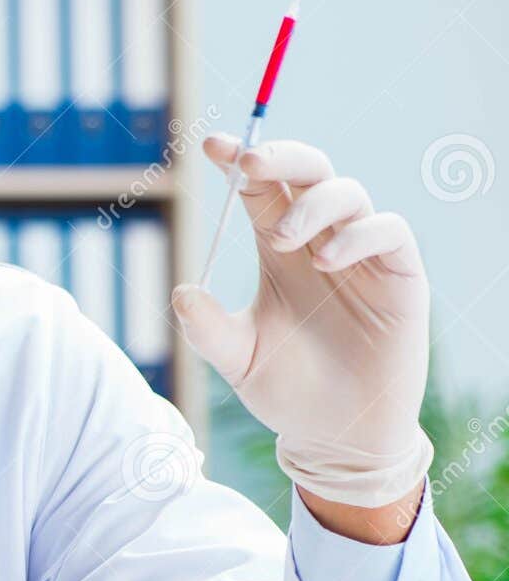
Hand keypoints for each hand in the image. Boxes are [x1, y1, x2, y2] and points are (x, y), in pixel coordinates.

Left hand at [171, 134, 433, 519]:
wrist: (335, 435)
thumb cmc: (285, 390)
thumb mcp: (237, 358)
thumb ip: (207, 328)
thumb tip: (180, 293)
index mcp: (277, 247)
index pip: (259, 188)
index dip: (238, 161)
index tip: (212, 146)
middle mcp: (319, 240)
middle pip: (307, 172)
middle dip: (279, 156)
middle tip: (249, 163)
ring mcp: (361, 255)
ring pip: (347, 192)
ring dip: (313, 204)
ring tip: (284, 241)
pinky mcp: (400, 277)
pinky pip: (389, 230)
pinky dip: (358, 234)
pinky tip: (326, 259)